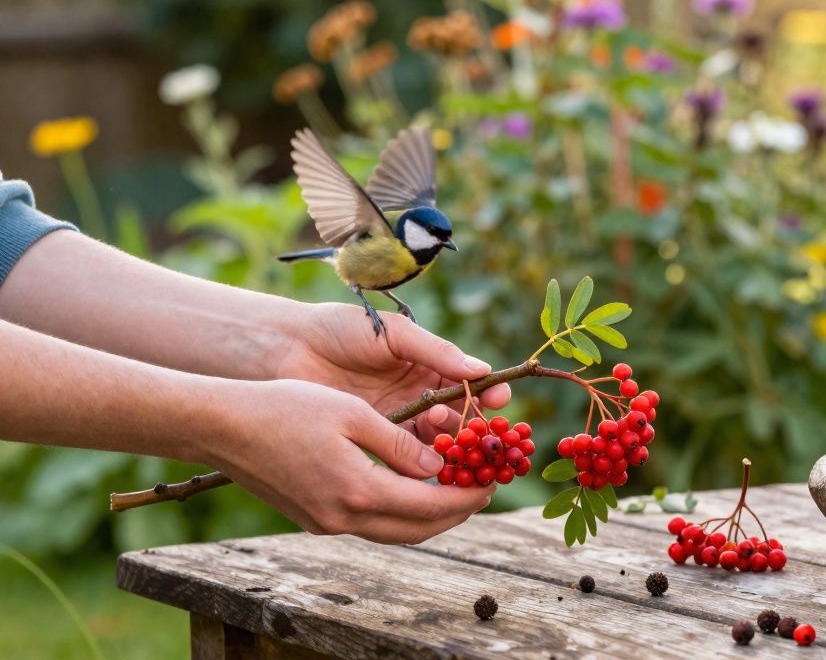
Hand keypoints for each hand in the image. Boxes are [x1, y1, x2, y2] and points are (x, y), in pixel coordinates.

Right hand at [207, 378, 493, 543]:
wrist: (221, 427)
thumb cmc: (286, 407)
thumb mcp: (353, 414)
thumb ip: (399, 444)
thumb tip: (437, 466)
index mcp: (358, 490)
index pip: (430, 506)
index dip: (465, 497)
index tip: (490, 485)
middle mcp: (343, 517)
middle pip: (416, 530)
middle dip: (454, 513)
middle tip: (480, 491)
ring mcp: (325, 522)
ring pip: (393, 532)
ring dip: (427, 516)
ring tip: (453, 489)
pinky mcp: (312, 518)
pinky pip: (369, 523)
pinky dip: (398, 512)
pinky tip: (410, 486)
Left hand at [272, 303, 511, 443]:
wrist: (287, 348)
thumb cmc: (340, 330)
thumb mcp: (395, 335)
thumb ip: (437, 352)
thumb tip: (482, 370)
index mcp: (427, 368)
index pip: (469, 385)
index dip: (488, 394)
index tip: (500, 399)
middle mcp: (418, 397)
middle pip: (459, 419)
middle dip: (472, 426)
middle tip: (475, 430)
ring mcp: (397, 422)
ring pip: (436, 443)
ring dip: (449, 446)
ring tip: (447, 442)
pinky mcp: (374, 442)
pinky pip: (405, 459)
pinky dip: (420, 464)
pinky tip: (428, 464)